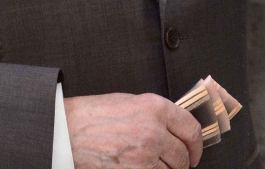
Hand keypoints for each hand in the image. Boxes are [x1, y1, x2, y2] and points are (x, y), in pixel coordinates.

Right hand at [65, 92, 203, 168]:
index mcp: (155, 108)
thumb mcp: (130, 102)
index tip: (194, 151)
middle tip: (177, 164)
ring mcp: (143, 155)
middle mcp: (153, 131)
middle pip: (183, 155)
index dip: (197, 144)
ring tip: (155, 166)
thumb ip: (155, 114)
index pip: (191, 129)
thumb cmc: (93, 115)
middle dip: (182, 163)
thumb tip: (173, 128)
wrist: (67, 131)